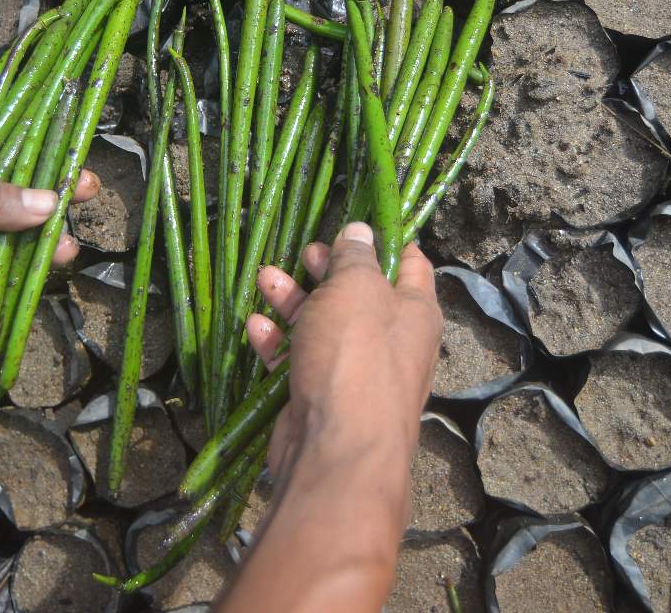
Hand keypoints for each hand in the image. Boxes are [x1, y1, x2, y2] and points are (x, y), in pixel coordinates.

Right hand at [218, 224, 439, 612]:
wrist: (337, 450)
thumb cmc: (355, 357)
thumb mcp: (356, 289)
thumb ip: (355, 257)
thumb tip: (360, 232)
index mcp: (415, 312)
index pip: (410, 264)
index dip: (386, 240)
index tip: (357, 222)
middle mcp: (392, 342)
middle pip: (359, 294)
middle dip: (329, 270)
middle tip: (305, 250)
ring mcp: (355, 373)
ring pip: (324, 326)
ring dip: (294, 301)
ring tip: (265, 278)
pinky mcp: (321, 397)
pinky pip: (299, 361)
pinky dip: (278, 343)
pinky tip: (255, 327)